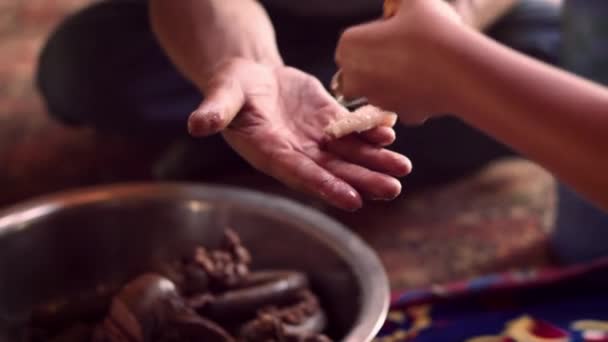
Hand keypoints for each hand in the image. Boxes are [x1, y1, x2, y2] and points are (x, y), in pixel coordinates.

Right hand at [188, 58, 411, 210]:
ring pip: (349, 155)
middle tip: (393, 189)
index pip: (300, 174)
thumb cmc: (231, 87)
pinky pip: (352, 130)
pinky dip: (371, 133)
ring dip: (375, 162)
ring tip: (402, 169)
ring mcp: (315, 138)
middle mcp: (296, 152)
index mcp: (270, 152)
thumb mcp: (221, 94)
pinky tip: (390, 135)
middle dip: (362, 181)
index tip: (353, 199)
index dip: (325, 187)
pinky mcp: (327, 120)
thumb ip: (214, 111)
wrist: (251, 76)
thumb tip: (196, 125)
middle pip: (333, 171)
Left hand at [336, 0, 463, 123]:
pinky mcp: (402, 115)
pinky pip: (407, 100)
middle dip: (378, 61)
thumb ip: (396, 1)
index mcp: (348, 46)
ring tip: (425, 61)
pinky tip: (435, 79)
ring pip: (384, 87)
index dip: (376, 33)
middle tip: (408, 46)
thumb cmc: (431, 29)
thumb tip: (395, 4)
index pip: (355, 39)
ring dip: (396, 78)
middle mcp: (354, 79)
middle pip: (363, 67)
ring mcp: (378, 100)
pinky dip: (417, 93)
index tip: (397, 29)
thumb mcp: (412, 0)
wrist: (458, 68)